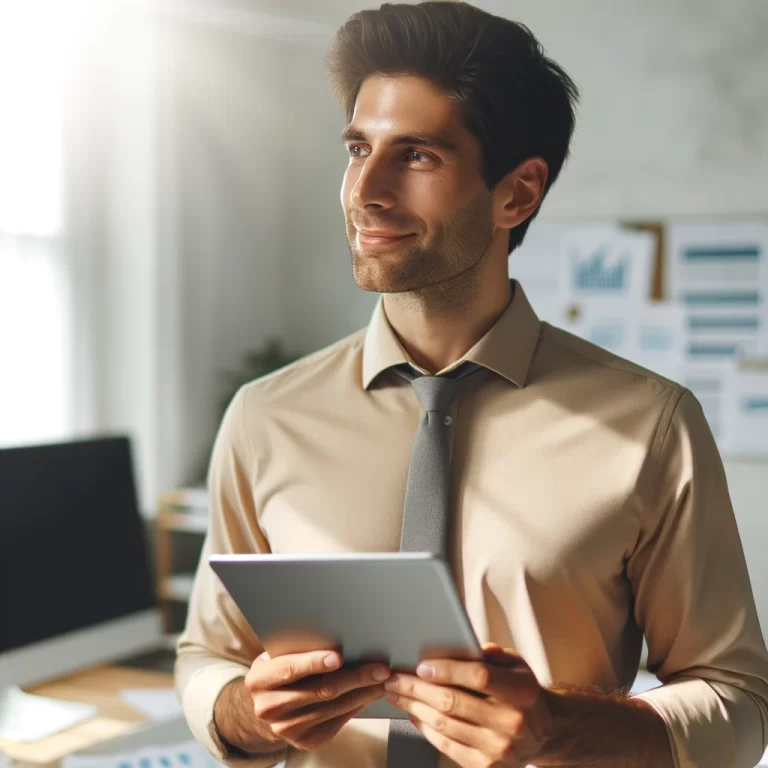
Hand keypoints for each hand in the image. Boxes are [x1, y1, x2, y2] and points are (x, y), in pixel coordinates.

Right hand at [244, 649, 390, 750]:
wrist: (269, 702)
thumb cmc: (280, 667)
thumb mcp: (279, 653)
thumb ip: (298, 647)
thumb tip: (338, 634)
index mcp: (259, 680)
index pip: (289, 669)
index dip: (313, 662)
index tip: (338, 656)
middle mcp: (268, 708)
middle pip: (319, 690)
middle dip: (354, 677)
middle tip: (379, 668)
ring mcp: (286, 729)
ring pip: (331, 708)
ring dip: (362, 693)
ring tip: (381, 680)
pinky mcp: (304, 742)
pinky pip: (336, 722)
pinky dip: (356, 707)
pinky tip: (368, 695)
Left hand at [383, 643, 552, 767]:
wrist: (545, 734)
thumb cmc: (523, 692)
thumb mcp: (518, 665)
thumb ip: (493, 654)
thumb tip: (465, 645)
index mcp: (521, 692)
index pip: (478, 676)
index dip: (447, 670)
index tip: (422, 665)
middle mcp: (511, 722)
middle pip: (453, 702)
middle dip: (417, 688)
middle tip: (395, 678)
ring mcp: (498, 748)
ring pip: (445, 724)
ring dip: (414, 707)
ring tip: (397, 694)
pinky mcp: (486, 766)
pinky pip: (447, 746)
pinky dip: (425, 729)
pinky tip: (413, 714)